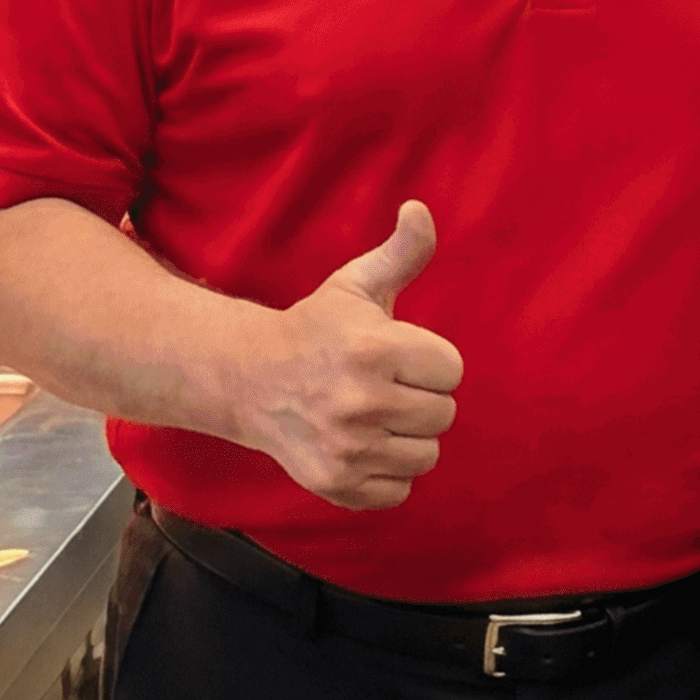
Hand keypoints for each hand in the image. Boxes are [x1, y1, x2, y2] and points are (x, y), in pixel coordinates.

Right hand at [235, 200, 462, 509]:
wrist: (248, 380)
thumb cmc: (315, 329)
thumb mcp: (356, 285)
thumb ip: (402, 253)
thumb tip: (420, 209)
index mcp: (374, 348)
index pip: (452, 370)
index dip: (430, 361)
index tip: (398, 356)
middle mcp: (361, 401)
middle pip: (444, 414)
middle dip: (420, 398)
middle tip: (384, 386)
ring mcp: (348, 447)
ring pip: (426, 454)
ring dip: (407, 437)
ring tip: (374, 416)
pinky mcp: (337, 482)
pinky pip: (399, 489)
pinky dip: (386, 473)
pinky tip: (362, 446)